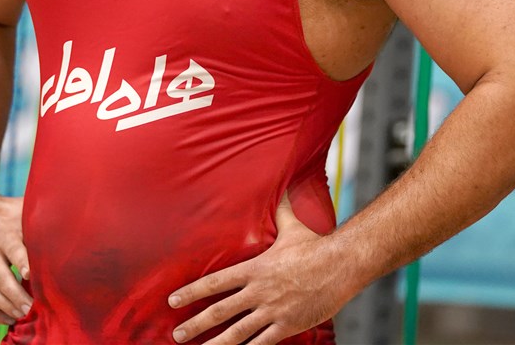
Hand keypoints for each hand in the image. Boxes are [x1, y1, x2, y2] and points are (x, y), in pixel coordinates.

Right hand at [0, 190, 31, 324]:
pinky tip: (7, 319)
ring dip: (7, 307)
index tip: (31, 275)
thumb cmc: (0, 210)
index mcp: (2, 234)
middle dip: (18, 296)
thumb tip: (70, 217)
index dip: (22, 263)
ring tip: (24, 316)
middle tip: (33, 308)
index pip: (13, 250)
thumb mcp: (18, 208)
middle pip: (1, 279)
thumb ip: (39, 216)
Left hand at [168, 197, 351, 344]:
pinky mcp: (288, 325)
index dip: (192, 292)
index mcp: (255, 269)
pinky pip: (262, 343)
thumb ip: (280, 210)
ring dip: (215, 344)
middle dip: (196, 324)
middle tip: (177, 334)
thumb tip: (278, 186)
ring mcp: (273, 310)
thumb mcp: (292, 226)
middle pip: (220, 311)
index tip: (173, 300)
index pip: (216, 282)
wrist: (342, 265)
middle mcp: (259, 291)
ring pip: (237, 333)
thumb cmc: (317, 245)